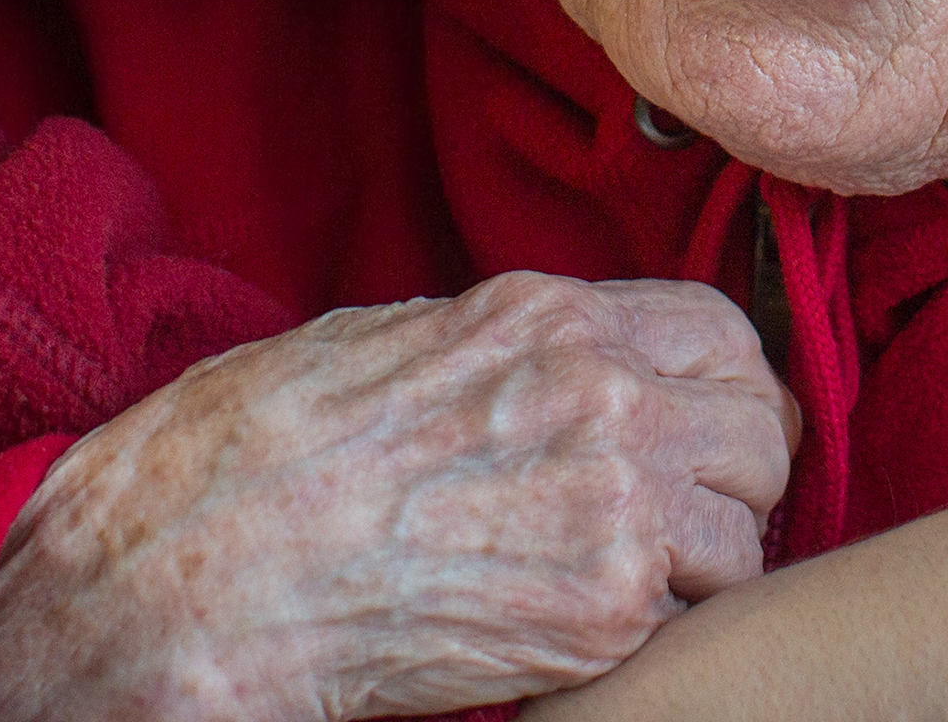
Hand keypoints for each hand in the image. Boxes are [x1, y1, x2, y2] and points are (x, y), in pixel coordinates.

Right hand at [0, 272, 794, 720]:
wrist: (187, 581)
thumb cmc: (245, 462)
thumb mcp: (375, 347)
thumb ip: (489, 349)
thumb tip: (538, 360)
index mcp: (537, 317)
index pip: (716, 330)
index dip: (716, 389)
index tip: (690, 431)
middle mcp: (595, 391)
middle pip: (760, 425)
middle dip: (732, 477)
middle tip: (676, 522)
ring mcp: (610, 502)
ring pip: (747, 529)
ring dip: (704, 563)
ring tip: (624, 585)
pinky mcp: (600, 611)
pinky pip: (694, 614)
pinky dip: (660, 630)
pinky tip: (581, 626)